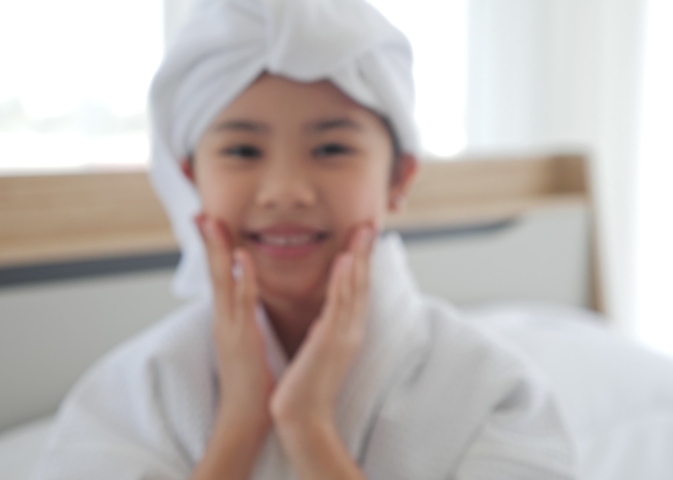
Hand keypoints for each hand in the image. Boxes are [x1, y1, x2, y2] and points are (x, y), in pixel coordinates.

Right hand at [196, 214, 273, 431]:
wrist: (245, 419)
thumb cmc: (251, 385)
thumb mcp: (246, 345)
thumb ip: (244, 323)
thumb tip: (248, 305)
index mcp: (226, 320)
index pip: (218, 276)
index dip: (214, 250)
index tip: (209, 223)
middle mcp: (223, 319)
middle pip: (213, 271)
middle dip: (207, 241)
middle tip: (200, 212)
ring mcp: (229, 327)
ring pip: (222, 280)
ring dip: (218, 249)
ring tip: (213, 221)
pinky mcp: (242, 337)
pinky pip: (243, 301)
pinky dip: (242, 276)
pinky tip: (243, 255)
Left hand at [269, 226, 375, 429]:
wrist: (302, 420)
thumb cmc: (306, 389)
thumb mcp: (318, 353)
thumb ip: (323, 333)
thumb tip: (322, 319)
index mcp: (346, 333)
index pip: (357, 291)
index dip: (362, 264)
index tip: (362, 239)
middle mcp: (351, 331)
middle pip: (362, 285)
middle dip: (366, 254)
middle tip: (370, 225)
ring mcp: (343, 336)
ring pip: (355, 290)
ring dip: (360, 259)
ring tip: (363, 232)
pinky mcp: (330, 342)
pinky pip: (339, 306)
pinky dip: (344, 282)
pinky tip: (346, 261)